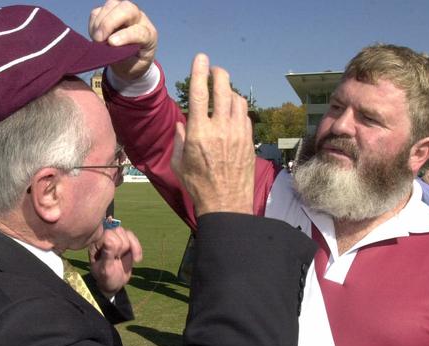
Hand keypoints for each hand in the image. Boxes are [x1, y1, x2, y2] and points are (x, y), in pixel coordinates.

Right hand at [88, 0, 156, 79]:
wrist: (131, 61)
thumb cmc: (133, 63)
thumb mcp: (132, 66)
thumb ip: (123, 57)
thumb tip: (108, 46)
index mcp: (148, 35)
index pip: (140, 31)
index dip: (125, 36)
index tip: (111, 43)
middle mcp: (138, 20)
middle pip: (127, 9)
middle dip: (110, 22)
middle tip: (99, 39)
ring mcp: (124, 13)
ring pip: (111, 5)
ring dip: (100, 22)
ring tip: (97, 40)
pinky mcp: (110, 13)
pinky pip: (98, 12)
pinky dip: (93, 24)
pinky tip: (96, 36)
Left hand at [89, 226, 142, 296]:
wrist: (115, 284)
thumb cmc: (106, 279)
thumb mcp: (105, 270)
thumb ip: (107, 255)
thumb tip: (109, 240)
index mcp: (96, 244)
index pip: (108, 234)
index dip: (115, 245)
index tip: (115, 257)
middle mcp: (104, 239)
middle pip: (119, 231)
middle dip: (122, 246)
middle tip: (118, 258)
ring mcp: (115, 239)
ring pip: (127, 233)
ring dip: (130, 247)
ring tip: (125, 258)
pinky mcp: (125, 242)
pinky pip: (133, 237)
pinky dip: (137, 248)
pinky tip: (137, 259)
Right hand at [170, 54, 254, 216]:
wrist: (226, 204)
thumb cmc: (198, 186)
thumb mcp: (179, 163)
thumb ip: (179, 139)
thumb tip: (182, 124)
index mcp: (198, 133)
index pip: (199, 94)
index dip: (199, 72)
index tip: (201, 59)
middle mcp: (219, 129)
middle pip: (222, 89)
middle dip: (219, 74)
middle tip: (215, 71)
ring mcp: (237, 134)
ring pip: (237, 100)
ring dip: (229, 92)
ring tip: (223, 94)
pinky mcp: (249, 141)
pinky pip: (245, 116)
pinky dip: (238, 110)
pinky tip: (232, 114)